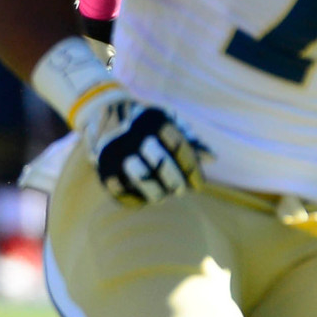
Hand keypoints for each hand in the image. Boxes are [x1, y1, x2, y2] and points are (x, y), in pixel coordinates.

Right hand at [82, 93, 207, 205]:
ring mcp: (116, 153)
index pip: (178, 146)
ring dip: (158, 192)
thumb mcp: (169, 122)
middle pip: (161, 162)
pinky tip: (145, 197)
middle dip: (176, 180)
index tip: (199, 185)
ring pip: (142, 178)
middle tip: (181, 189)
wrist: (104, 117)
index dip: (192, 168)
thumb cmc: (147, 125)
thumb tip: (213, 157)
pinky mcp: (104, 170)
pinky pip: (123, 193)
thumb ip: (190, 139)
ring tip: (165, 193)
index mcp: (153, 121)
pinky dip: (137, 199)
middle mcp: (133, 135)